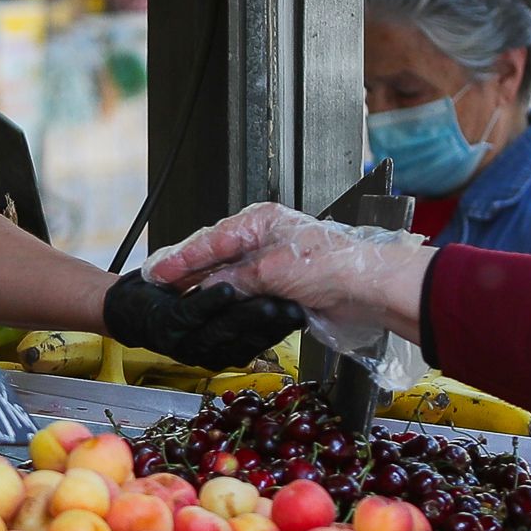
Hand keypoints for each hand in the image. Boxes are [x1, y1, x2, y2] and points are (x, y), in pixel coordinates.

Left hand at [102, 270, 305, 369]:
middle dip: (273, 324)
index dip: (284, 326)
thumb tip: (286, 297)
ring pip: (223, 329)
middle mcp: (209, 352)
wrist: (130, 307)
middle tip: (296, 307)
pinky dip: (210, 301)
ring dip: (246, 316)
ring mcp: (187, 342)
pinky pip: (192, 313)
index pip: (262, 340)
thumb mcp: (219, 310)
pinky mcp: (167, 325)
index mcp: (226, 349)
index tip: (306, 310)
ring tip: (269, 301)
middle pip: (248, 339)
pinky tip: (227, 287)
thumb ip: (248, 309)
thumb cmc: (177, 303)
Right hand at [148, 206, 424, 332]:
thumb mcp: (273, 272)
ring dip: (208, 288)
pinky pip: (247, 290)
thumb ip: (236, 280)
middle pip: (217, 255)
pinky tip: (218, 308)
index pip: (211, 241)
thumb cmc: (334, 265)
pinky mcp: (283, 284)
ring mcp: (273, 261)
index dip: (182, 260)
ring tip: (182, 299)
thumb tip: (208, 288)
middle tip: (162, 287)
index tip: (159, 273)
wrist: (371, 287)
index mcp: (261, 222)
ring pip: (229, 275)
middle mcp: (264, 238)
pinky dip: (230, 299)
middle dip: (190, 272)